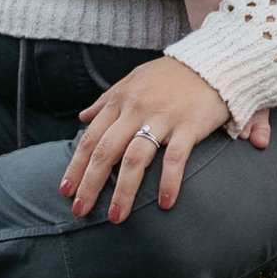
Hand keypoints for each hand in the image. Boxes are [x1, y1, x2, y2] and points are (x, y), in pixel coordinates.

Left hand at [61, 55, 234, 220]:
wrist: (211, 60)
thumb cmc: (170, 75)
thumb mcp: (133, 80)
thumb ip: (107, 100)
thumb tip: (83, 117)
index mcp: (120, 101)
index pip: (91, 138)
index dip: (76, 166)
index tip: (65, 191)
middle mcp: (136, 110)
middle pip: (106, 151)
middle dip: (90, 184)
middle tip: (79, 210)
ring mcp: (163, 118)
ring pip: (135, 159)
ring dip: (123, 191)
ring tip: (116, 217)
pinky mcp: (189, 125)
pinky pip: (174, 158)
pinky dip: (167, 182)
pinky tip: (163, 204)